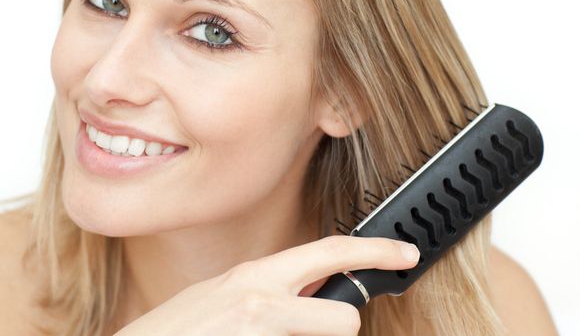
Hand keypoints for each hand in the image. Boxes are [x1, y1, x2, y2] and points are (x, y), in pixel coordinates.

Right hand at [114, 235, 419, 335]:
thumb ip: (262, 293)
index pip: (327, 253)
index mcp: (252, 278)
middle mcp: (259, 301)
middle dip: (338, 328)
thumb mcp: (218, 298)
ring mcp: (258, 331)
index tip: (405, 254)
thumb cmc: (173, 334)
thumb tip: (306, 294)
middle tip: (320, 329)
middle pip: (344, 318)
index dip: (374, 252)